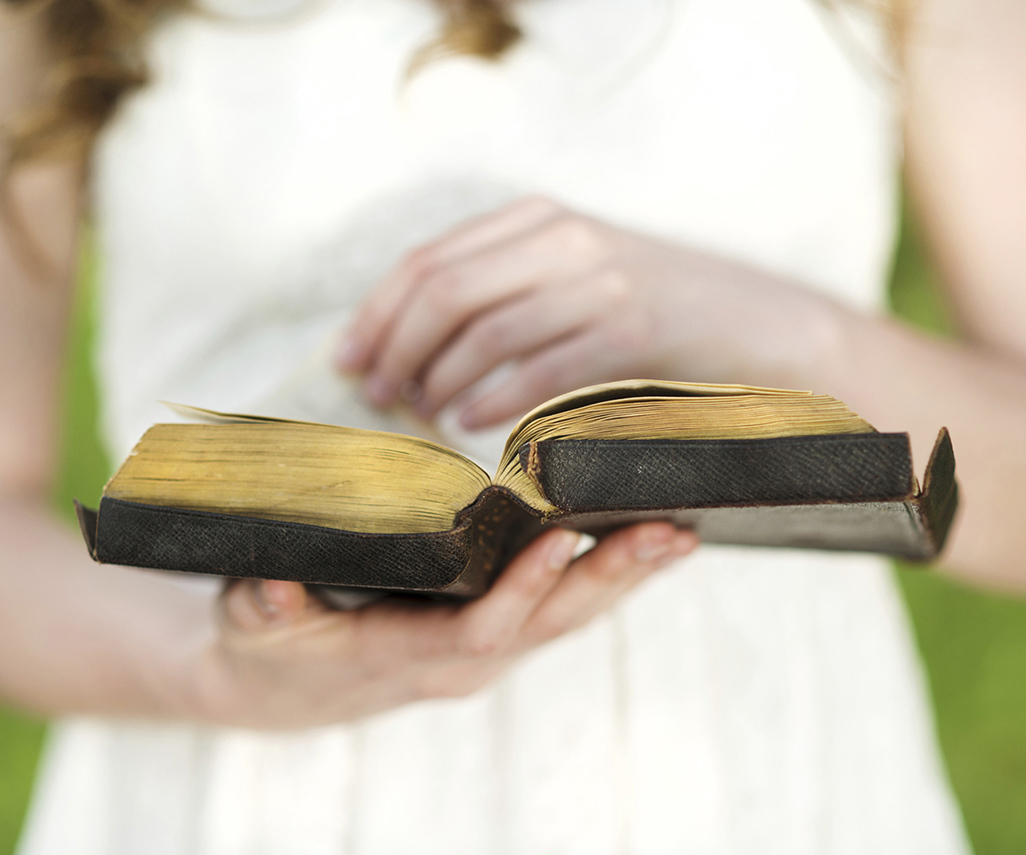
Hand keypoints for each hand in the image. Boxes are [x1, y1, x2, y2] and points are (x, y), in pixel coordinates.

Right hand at [197, 523, 696, 728]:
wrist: (287, 686)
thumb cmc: (273, 649)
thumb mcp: (255, 627)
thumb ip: (266, 610)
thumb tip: (277, 592)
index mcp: (411, 657)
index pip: (480, 629)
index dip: (521, 591)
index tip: (561, 541)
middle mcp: (465, 659)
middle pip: (550, 623)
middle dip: (611, 579)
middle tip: (671, 535)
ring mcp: (486, 645)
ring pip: (568, 614)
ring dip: (625, 575)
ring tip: (680, 533)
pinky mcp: (494, 628)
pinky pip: (559, 603)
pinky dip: (603, 574)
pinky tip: (640, 542)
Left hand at [337, 196, 845, 427]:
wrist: (760, 324)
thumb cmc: (654, 316)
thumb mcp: (576, 281)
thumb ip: (507, 293)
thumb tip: (416, 349)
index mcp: (539, 220)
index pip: (429, 260)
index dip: (377, 312)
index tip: (346, 359)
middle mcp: (563, 237)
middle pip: (444, 290)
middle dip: (396, 347)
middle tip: (376, 395)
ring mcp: (600, 279)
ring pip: (486, 329)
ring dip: (439, 378)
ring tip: (419, 415)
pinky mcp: (633, 327)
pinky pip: (541, 366)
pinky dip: (497, 400)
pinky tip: (471, 425)